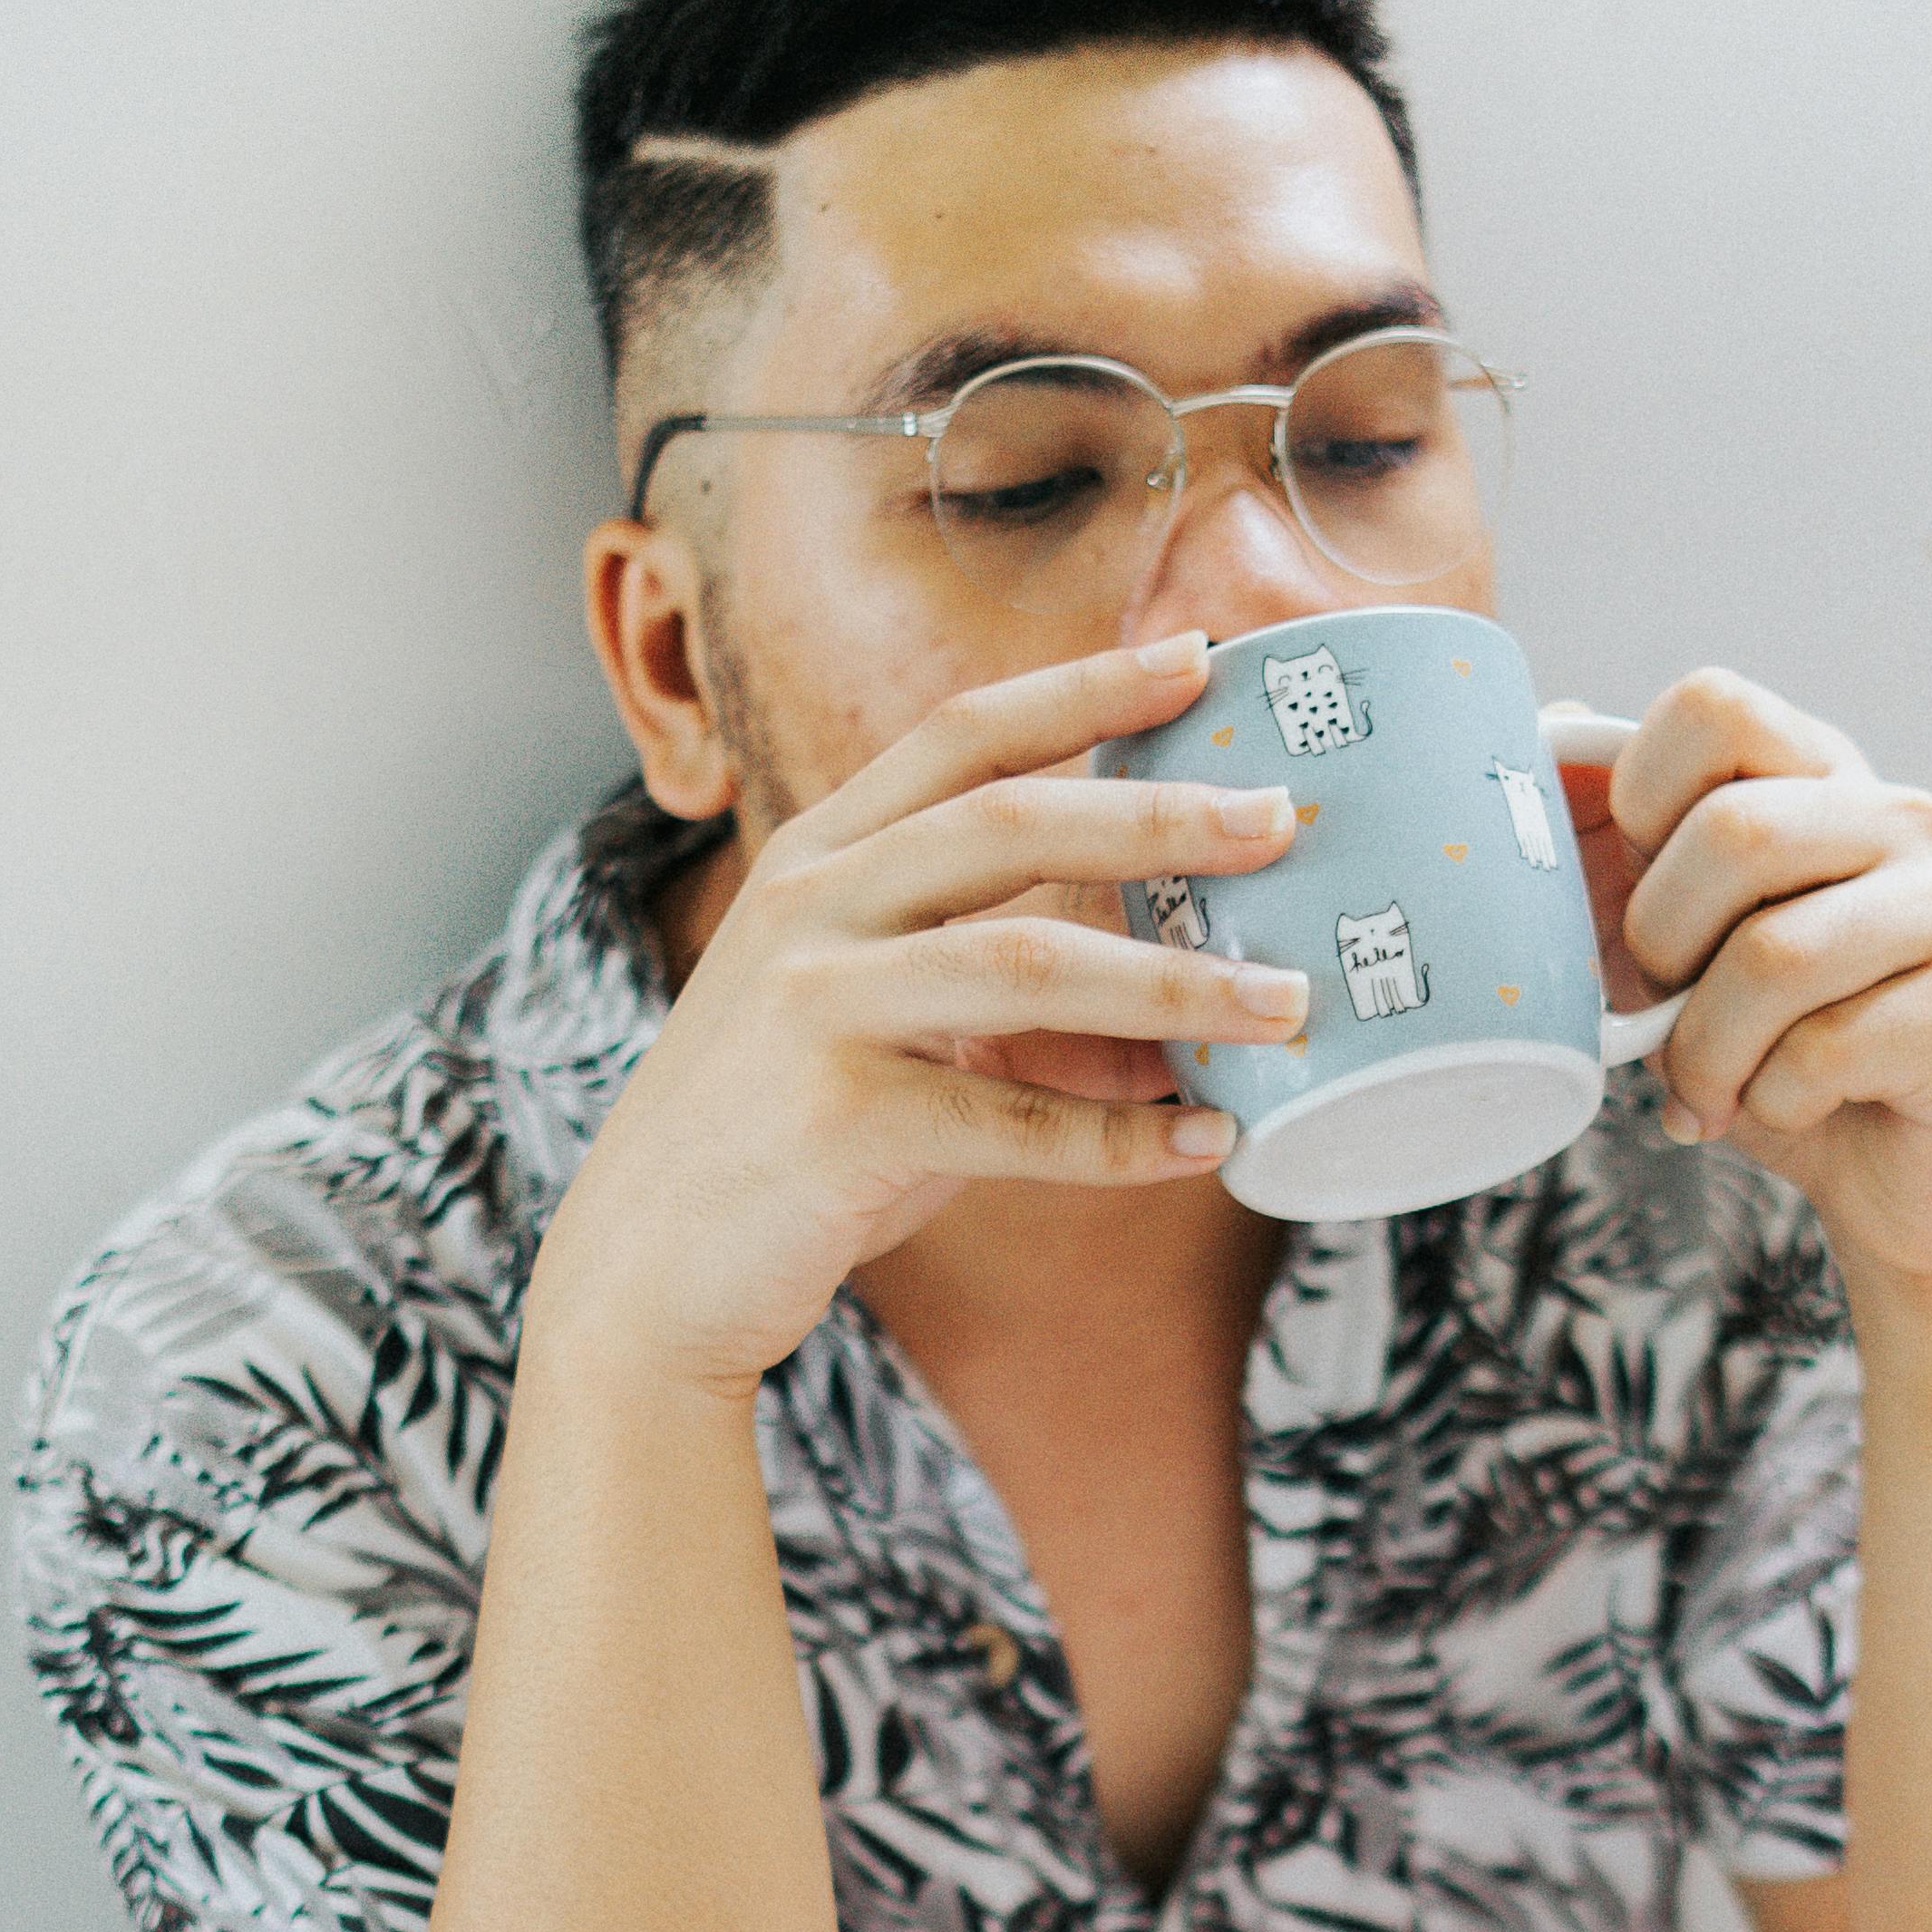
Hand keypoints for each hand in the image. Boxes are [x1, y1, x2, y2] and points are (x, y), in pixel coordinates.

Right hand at [528, 631, 1314, 1394]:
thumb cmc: (785, 1146)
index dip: (1083, 689)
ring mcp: (815, 1009)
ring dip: (1172, 986)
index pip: (963, 735)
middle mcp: (810, 908)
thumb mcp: (895, 1044)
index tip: (1200, 658)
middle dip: (1158, 815)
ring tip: (1285, 1005)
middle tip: (1282, 820)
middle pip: (1007, 821)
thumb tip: (1175, 1041)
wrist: (646, 1274)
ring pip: (1025, 964)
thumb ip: (1020, 1022)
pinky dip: (1117, 1138)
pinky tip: (1205, 1145)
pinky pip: (1008, 1120)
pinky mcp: (834, 1121)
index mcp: (821, 858)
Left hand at [1583, 672, 1931, 1304]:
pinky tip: (1792, 1110)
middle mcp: (1895, 818)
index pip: (1713, 706)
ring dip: (1708, 1052)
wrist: (1903, 1186)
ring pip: (1773, 956)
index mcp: (1816, 777)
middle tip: (1666, 1013)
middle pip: (1734, 831)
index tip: (1639, 893)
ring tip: (1714, 1089)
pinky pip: (1822, 1053)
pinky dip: (1773, 1103)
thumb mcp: (1672, 957)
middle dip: (1661, 948)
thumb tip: (1551, 730)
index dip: (1638, 801)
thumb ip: (1619, 857)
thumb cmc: (1775, 1056)